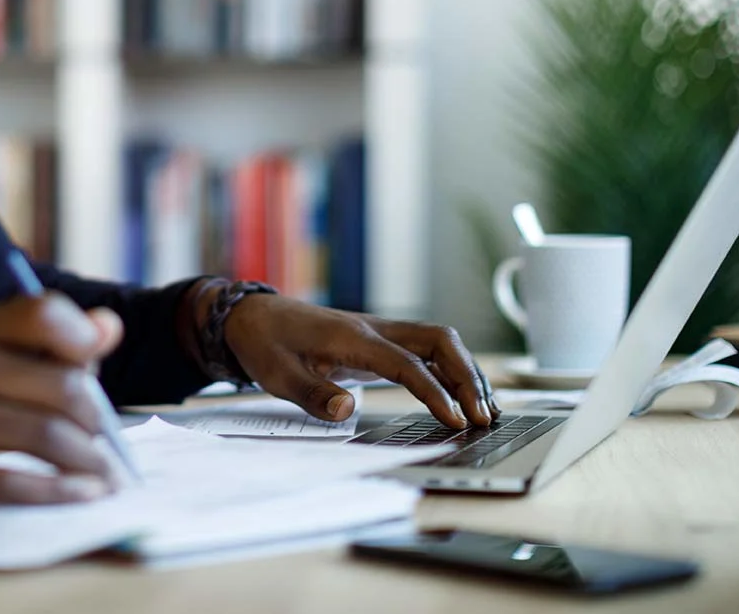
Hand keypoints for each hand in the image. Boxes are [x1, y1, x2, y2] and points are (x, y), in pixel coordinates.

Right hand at [0, 293, 123, 504]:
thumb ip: (44, 339)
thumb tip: (110, 329)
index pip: (41, 314)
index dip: (83, 339)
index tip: (98, 368)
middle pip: (60, 387)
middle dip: (97, 419)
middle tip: (108, 439)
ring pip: (44, 437)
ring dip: (88, 460)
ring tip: (105, 474)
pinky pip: (12, 484)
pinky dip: (58, 492)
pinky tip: (83, 494)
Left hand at [221, 294, 499, 428]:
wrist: (252, 316)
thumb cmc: (264, 344)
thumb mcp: (276, 374)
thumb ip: (312, 393)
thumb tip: (348, 411)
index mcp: (352, 337)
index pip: (406, 363)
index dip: (434, 391)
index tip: (456, 420)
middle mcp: (374, 329)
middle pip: (438, 340)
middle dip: (467, 376)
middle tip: (484, 417)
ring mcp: (379, 332)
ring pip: (438, 341)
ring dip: (465, 371)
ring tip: (486, 410)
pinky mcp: (379, 341)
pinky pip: (426, 349)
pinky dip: (450, 368)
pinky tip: (463, 395)